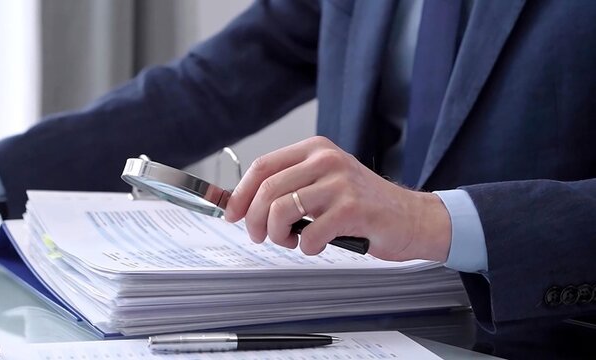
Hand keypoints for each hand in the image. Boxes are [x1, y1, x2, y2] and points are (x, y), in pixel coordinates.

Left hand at [223, 136, 451, 261]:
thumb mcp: (324, 183)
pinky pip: (309, 234)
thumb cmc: (363, 205)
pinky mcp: (353, 208)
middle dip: (255, 220)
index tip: (232, 215)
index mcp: (315, 149)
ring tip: (291, 241)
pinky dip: (306, 247)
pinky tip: (316, 245)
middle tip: (260, 236)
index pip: (262, 167)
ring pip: (281, 210)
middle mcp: (326, 160)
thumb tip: (244, 205)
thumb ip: (290, 187)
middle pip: (267, 190)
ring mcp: (340, 182)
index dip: (240, 194)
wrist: (412, 218)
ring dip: (278, 235)